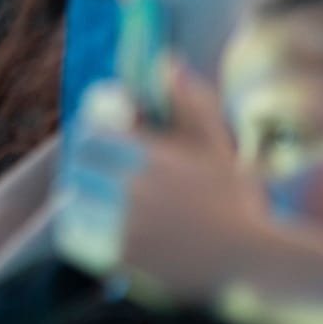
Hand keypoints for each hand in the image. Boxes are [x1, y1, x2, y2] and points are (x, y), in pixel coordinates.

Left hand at [57, 67, 269, 303]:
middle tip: (94, 173)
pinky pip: (77, 235)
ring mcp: (123, 224)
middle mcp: (133, 188)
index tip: (99, 141)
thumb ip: (190, 104)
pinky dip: (81, 230)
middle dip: (83, 166)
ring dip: (79, 198)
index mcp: (152, 157)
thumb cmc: (235, 201)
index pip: (90, 133)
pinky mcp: (118, 256)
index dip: (91, 135)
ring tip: (97, 202)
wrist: (250, 261)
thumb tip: (167, 61)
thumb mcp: (216, 148)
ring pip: (72, 200)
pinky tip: (101, 229)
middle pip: (78, 166)